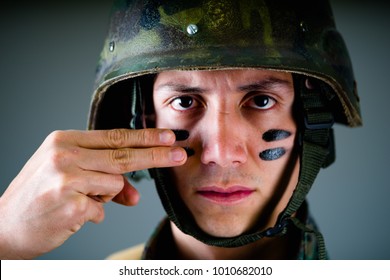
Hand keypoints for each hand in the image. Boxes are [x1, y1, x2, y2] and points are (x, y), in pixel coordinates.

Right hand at [0, 129, 185, 258]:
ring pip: (115, 184)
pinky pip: (102, 208)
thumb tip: (135, 196)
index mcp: (65, 141)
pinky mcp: (71, 203)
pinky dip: (92, 213)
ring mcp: (67, 177)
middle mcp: (65, 154)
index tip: (168, 137)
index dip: (145, 137)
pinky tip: (69, 213)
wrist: (4, 226)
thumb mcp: (70, 178)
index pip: (115, 136)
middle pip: (123, 155)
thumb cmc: (40, 197)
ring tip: (76, 199)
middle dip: (156, 156)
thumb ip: (104, 179)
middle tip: (180, 154)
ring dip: (104, 196)